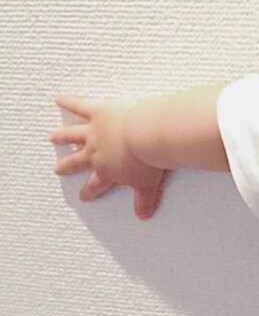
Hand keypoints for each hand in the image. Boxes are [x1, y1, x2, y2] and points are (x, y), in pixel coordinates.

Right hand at [50, 94, 169, 220]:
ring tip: (52, 137)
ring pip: (73, 135)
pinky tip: (59, 99)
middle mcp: (95, 152)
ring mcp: (94, 132)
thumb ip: (143, 201)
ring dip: (62, 136)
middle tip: (57, 169)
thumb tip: (143, 216)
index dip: (89, 191)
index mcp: (107, 171)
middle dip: (67, 166)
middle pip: (78, 161)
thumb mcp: (147, 186)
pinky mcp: (97, 112)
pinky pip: (79, 106)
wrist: (147, 137)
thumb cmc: (148, 162)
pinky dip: (68, 102)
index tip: (83, 196)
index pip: (95, 184)